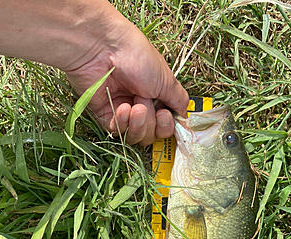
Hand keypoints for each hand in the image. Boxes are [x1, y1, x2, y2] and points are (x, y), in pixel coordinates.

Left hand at [65, 21, 188, 145]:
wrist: (104, 49)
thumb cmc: (136, 56)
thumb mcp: (166, 79)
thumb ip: (179, 100)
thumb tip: (186, 115)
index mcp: (156, 97)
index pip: (165, 125)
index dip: (166, 126)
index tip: (164, 114)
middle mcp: (140, 106)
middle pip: (151, 135)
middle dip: (151, 123)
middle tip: (144, 102)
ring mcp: (122, 113)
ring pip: (136, 137)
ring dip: (138, 124)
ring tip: (134, 106)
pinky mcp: (104, 116)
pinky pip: (118, 133)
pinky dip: (122, 123)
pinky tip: (121, 108)